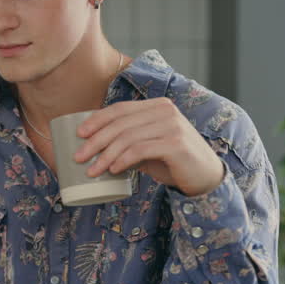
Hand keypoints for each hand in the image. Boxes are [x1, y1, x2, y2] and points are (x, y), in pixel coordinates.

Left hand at [74, 98, 224, 196]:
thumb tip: (93, 147)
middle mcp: (165, 111)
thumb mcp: (147, 147)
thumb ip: (127, 142)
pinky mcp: (176, 144)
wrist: (205, 177)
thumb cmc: (172, 162)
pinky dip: (123, 160)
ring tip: (92, 170)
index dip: (97, 120)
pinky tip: (113, 170)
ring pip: (127, 137)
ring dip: (105, 155)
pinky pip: (140, 150)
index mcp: (157, 106)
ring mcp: (172, 126)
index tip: (78, 134)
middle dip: (95, 141)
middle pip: (120, 123)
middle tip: (78, 157)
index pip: (120, 109)